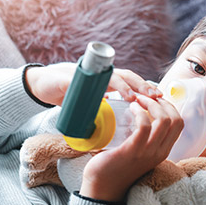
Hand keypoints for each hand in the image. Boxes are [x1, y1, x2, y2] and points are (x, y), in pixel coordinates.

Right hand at [25, 64, 162, 105]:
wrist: (44, 86)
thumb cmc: (72, 95)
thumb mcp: (94, 104)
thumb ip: (107, 109)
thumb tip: (124, 129)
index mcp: (109, 81)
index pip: (133, 82)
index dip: (147, 89)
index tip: (161, 98)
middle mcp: (101, 75)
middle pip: (127, 76)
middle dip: (142, 86)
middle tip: (156, 96)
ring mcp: (87, 75)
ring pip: (111, 76)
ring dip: (125, 85)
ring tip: (136, 97)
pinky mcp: (72, 79)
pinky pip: (87, 81)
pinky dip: (98, 87)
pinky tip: (107, 95)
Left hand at [79, 95, 183, 201]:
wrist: (102, 189)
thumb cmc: (116, 167)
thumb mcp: (138, 152)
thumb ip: (143, 138)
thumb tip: (139, 114)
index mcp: (163, 151)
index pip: (179, 123)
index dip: (170, 106)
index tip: (154, 99)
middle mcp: (159, 152)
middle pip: (175, 119)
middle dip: (161, 102)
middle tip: (144, 97)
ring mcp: (148, 153)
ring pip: (163, 120)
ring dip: (151, 104)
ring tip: (137, 100)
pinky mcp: (132, 151)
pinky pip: (144, 126)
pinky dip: (139, 112)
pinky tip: (131, 108)